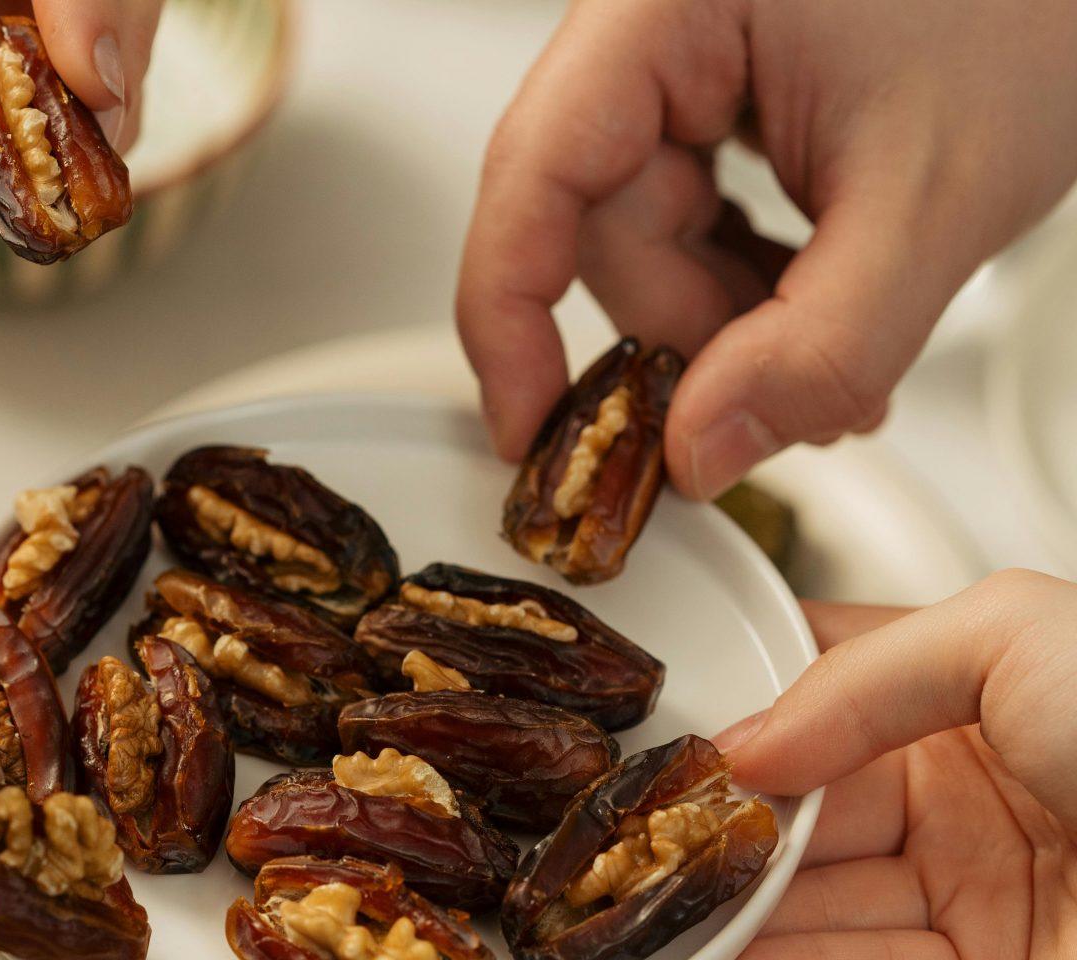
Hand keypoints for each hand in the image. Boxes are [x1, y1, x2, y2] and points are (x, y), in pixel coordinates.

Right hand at [458, 0, 1076, 498]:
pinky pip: (691, 221)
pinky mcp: (716, 97)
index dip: (508, 313)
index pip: (535, 170)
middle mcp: (655, 29)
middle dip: (688, 335)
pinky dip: (746, 288)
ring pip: (648, 241)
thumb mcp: (933, 197)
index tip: (526, 424)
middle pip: (602, 228)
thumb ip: (821, 345)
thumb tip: (700, 448)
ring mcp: (684, 63)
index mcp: (668, 5)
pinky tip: (814, 307)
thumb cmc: (1038, 2)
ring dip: (726, 323)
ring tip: (829, 357)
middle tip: (779, 404)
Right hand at [714, 571, 1076, 958]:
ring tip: (677, 894)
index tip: (685, 738)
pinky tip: (728, 942)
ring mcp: (971, 895)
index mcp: (969, 697)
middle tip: (665, 830)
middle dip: (732, 819)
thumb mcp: (1013, 634)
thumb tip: (755, 742)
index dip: (749, 712)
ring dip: (742, 899)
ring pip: (817, 897)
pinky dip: (778, 956)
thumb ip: (863, 669)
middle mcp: (965, 799)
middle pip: (805, 807)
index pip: (822, 694)